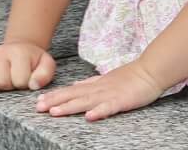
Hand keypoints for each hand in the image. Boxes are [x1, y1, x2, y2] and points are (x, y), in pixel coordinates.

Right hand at [0, 41, 56, 91]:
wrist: (18, 48)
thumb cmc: (32, 61)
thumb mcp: (45, 64)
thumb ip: (45, 75)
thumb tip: (33, 85)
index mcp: (18, 52)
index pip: (20, 80)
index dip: (24, 83)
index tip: (25, 78)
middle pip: (0, 81)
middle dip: (9, 85)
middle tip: (12, 78)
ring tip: (2, 78)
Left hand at [34, 60, 166, 120]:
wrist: (150, 71)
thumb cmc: (130, 76)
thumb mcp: (106, 78)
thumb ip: (90, 83)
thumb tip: (75, 84)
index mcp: (95, 85)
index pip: (71, 90)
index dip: (55, 95)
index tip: (39, 100)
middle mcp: (98, 89)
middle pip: (73, 95)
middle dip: (55, 101)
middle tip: (38, 107)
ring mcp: (109, 94)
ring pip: (86, 101)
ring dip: (70, 106)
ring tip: (54, 112)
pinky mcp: (121, 101)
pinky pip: (108, 107)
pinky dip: (99, 112)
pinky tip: (89, 117)